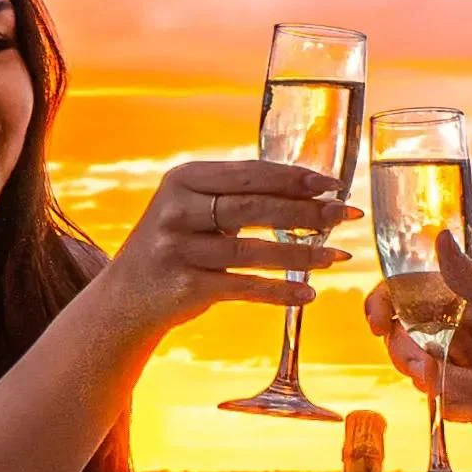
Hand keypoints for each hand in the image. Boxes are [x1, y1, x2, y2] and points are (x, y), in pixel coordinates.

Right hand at [104, 161, 352, 335]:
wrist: (126, 298)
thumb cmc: (174, 246)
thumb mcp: (191, 208)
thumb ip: (234, 195)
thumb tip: (306, 190)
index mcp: (184, 179)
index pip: (250, 173)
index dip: (295, 178)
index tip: (333, 184)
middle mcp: (177, 210)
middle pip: (255, 207)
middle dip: (307, 211)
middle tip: (345, 215)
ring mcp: (179, 249)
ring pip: (253, 251)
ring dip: (302, 255)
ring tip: (338, 257)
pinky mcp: (186, 286)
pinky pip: (243, 288)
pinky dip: (279, 292)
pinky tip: (307, 294)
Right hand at [363, 232, 471, 449]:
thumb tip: (439, 238)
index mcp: (466, 302)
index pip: (408, 297)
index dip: (383, 305)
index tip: (378, 320)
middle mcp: (458, 335)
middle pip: (403, 342)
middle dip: (411, 356)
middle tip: (430, 365)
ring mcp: (463, 371)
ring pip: (424, 379)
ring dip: (460, 386)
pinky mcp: (471, 406)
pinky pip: (446, 407)